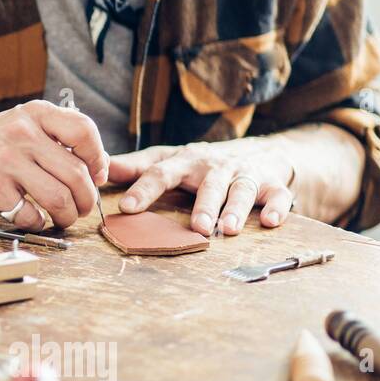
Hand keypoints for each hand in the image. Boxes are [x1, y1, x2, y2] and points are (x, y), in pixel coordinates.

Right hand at [0, 100, 108, 230]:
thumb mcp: (21, 123)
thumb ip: (57, 137)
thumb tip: (99, 167)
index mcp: (34, 113)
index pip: (84, 131)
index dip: (98, 158)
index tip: (96, 174)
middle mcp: (22, 133)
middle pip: (76, 174)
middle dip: (88, 199)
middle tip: (84, 208)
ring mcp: (6, 161)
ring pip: (59, 199)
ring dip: (68, 216)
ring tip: (64, 218)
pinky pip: (32, 215)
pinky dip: (38, 223)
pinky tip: (33, 218)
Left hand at [108, 138, 295, 235]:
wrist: (257, 151)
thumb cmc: (202, 162)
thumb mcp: (169, 159)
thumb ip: (136, 167)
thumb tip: (100, 168)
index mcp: (185, 160)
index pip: (161, 172)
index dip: (144, 189)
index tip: (128, 208)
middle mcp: (216, 166)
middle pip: (208, 183)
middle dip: (203, 204)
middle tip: (197, 226)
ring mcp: (245, 175)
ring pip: (242, 190)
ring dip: (237, 208)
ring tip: (228, 229)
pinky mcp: (272, 185)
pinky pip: (278, 196)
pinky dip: (277, 207)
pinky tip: (271, 221)